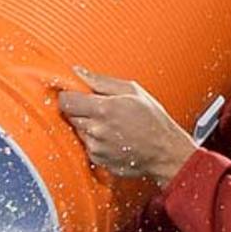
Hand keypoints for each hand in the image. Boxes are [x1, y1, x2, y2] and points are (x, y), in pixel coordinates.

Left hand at [58, 68, 196, 185]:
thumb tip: (78, 71)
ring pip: (78, 131)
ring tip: (111, 124)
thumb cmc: (153, 120)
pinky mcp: (97, 159)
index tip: (73, 94)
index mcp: (103, 109)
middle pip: (70, 116)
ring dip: (88, 125)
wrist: (164, 152)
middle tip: (100, 109)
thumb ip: (101, 81)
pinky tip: (113, 137)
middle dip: (80, 110)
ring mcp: (95, 147)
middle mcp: (96, 130)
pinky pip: (86, 145)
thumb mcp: (132, 91)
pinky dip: (95, 140)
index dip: (67, 96)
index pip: (66, 101)